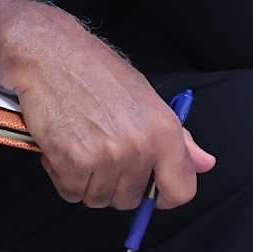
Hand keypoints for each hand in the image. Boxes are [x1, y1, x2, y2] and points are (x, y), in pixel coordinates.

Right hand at [0, 0, 214, 209]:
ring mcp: (106, 157)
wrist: (46, 52)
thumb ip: (178, 137)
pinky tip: (57, 149)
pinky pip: (70, 191)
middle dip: (111, 183)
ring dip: (83, 180)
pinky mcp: (72, 161)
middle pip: (130, 198)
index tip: (145, 186)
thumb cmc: (93, 69)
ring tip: (74, 147)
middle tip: (95, 151)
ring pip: (98, 198)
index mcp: (165, 132)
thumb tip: (206, 163)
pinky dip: (60, 176)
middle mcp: (140, 148)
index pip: (181, 191)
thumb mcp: (144, 95)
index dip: (160, 195)